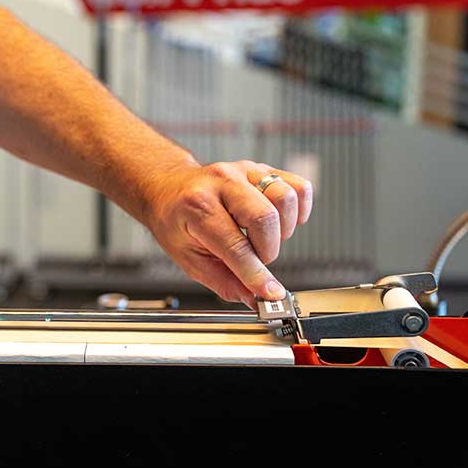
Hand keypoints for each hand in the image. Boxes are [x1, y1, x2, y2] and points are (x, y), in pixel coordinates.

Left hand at [144, 159, 312, 306]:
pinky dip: (299, 210)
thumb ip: (224, 282)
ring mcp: (244, 171)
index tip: (269, 293)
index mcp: (197, 205)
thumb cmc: (175, 221)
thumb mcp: (189, 259)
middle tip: (255, 260)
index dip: (255, 274)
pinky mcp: (262, 169)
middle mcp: (222, 182)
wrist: (168, 189)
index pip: (234, 245)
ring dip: (283, 230)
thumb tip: (255, 298)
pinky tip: (281, 222)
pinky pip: (298, 186)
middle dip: (267, 252)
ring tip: (264, 239)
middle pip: (265, 218)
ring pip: (285, 199)